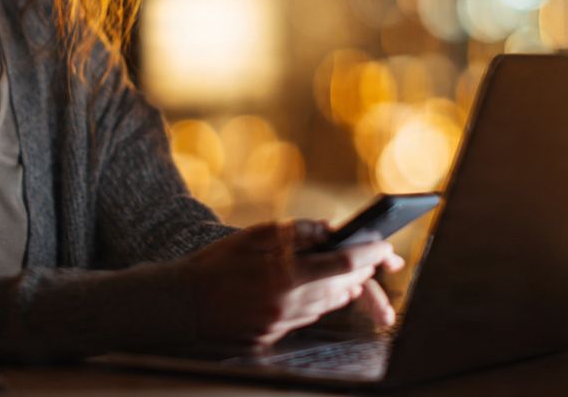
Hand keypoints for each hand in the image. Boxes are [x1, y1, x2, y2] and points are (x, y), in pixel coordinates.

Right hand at [177, 220, 404, 352]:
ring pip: (327, 305)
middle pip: (340, 288)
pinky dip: (321, 303)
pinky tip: (328, 293)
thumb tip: (330, 231)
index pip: (342, 265)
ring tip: (357, 275)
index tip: (385, 247)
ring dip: (345, 289)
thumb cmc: (216, 264)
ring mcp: (280, 323)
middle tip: (378, 258)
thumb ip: (297, 232)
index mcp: (286, 275)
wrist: (182, 303)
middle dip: (362, 271)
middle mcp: (288, 304)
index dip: (369, 255)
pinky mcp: (272, 336)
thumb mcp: (255, 235)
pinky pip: (307, 318)